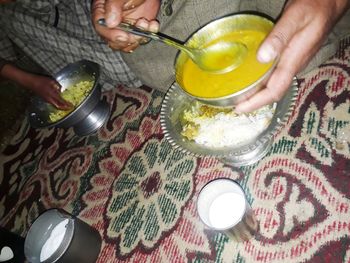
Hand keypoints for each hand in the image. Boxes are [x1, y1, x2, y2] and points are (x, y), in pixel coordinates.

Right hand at [28, 75, 72, 109]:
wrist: (30, 82)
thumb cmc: (40, 80)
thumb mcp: (51, 81)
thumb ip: (57, 86)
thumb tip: (60, 90)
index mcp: (52, 94)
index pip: (61, 102)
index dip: (67, 105)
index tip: (72, 106)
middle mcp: (49, 99)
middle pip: (58, 106)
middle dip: (64, 108)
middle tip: (70, 107)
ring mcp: (46, 99)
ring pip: (55, 105)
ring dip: (61, 106)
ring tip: (66, 106)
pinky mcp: (44, 98)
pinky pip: (52, 103)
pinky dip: (57, 104)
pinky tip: (59, 102)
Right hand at [92, 0, 159, 51]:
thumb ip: (114, 5)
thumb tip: (109, 23)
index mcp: (103, 11)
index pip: (101, 27)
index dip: (111, 35)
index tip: (123, 36)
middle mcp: (112, 21)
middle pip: (114, 41)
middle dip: (127, 40)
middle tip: (137, 34)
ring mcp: (125, 27)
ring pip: (128, 44)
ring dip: (139, 37)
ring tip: (146, 23)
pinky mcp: (137, 30)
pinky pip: (141, 39)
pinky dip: (149, 35)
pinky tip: (153, 25)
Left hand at [235, 0, 349, 112]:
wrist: (329, 3)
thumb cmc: (314, 7)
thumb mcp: (295, 17)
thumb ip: (280, 37)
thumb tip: (262, 58)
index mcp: (294, 60)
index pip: (275, 90)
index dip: (256, 102)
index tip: (240, 108)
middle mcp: (294, 66)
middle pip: (272, 92)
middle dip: (254, 102)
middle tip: (234, 106)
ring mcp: (293, 62)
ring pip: (274, 85)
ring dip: (257, 94)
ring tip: (239, 97)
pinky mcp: (291, 57)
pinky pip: (275, 75)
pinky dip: (261, 82)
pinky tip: (251, 79)